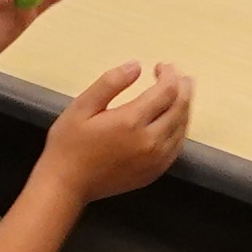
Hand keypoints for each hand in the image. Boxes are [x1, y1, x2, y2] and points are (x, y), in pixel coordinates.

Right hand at [39, 59, 193, 200]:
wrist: (67, 185)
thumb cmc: (69, 144)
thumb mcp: (82, 106)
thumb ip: (110, 83)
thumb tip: (136, 66)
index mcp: (132, 122)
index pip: (166, 92)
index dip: (169, 75)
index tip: (162, 66)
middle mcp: (150, 141)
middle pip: (180, 108)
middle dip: (183, 87)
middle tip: (179, 75)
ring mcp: (155, 160)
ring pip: (182, 127)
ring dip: (184, 106)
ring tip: (181, 92)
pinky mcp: (154, 172)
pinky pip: (177, 146)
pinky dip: (180, 128)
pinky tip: (174, 120)